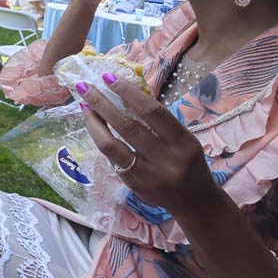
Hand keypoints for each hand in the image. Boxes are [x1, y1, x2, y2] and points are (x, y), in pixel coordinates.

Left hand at [78, 74, 217, 217]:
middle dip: (102, 104)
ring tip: (84, 107)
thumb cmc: (187, 160)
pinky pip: (111, 160)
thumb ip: (157, 120)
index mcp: (183, 142)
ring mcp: (148, 175)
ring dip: (93, 124)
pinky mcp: (134, 186)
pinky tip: (94, 128)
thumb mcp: (182, 138)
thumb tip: (125, 90)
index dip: (128, 92)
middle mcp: (166, 160)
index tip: (108, 77)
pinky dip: (101, 141)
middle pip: (127, 127)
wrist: (193, 200)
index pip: (152, 112)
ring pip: (111, 146)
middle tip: (84, 87)